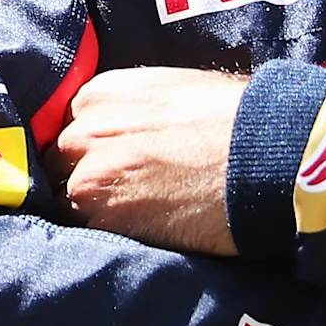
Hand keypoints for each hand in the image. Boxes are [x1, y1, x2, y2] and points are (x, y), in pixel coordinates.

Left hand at [51, 67, 245, 254]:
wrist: (265, 153)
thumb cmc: (235, 117)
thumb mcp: (173, 89)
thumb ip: (132, 108)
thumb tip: (129, 128)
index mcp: (98, 94)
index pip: (69, 127)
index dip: (88, 150)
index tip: (107, 163)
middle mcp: (82, 131)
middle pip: (61, 164)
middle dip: (84, 178)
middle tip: (122, 194)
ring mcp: (88, 176)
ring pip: (68, 201)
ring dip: (93, 211)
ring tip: (135, 218)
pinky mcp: (104, 219)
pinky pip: (87, 232)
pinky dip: (106, 236)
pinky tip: (139, 233)